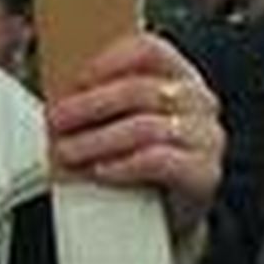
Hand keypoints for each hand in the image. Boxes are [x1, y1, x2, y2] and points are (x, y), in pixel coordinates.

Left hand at [45, 31, 223, 240]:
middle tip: (57, 120)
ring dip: (98, 139)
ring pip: (146, 127)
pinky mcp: (204, 173)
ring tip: (68, 151)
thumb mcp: (127, 120)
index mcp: (180, 76)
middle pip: (141, 90)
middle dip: (90, 105)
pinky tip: (101, 170)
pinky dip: (123, 165)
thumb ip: (106, 100)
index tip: (76, 80)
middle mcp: (199, 100)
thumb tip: (59, 95)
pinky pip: (159, 161)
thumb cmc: (144, 158)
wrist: (171, 213)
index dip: (110, 61)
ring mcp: (206, 137)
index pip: (150, 50)